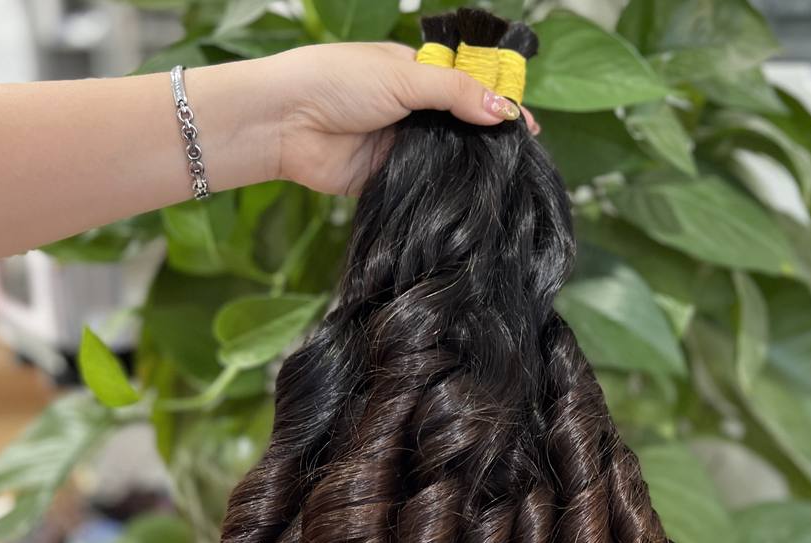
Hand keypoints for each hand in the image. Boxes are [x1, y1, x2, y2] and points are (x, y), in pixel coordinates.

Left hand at [251, 42, 538, 195]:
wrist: (284, 123)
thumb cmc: (336, 81)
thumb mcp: (404, 77)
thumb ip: (455, 94)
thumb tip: (503, 110)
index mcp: (417, 74)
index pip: (469, 87)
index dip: (497, 103)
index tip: (526, 126)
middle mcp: (413, 110)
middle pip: (462, 127)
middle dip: (488, 141)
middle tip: (522, 161)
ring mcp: (402, 147)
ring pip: (446, 159)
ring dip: (468, 169)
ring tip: (504, 183)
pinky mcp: (390, 179)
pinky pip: (425, 186)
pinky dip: (444, 192)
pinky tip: (468, 200)